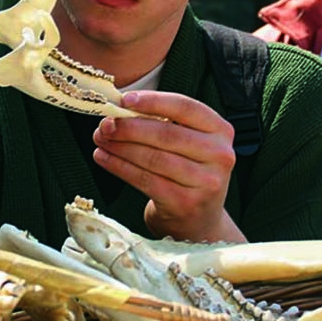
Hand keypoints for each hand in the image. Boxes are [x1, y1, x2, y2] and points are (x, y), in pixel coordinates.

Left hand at [92, 90, 245, 242]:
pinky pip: (145, 179)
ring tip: (100, 139)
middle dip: (129, 127)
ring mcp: (206, 182)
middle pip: (166, 133)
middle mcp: (220, 155)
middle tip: (105, 124)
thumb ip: (164, 123)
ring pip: (153, 157)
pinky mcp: (185, 203)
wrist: (199, 220)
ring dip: (120, 147)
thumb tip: (120, 108)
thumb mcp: (189, 144)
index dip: (153, 101)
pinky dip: (119, 167)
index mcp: (221, 131)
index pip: (185, 107)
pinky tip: (103, 158)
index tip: (125, 99)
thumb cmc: (188, 174)